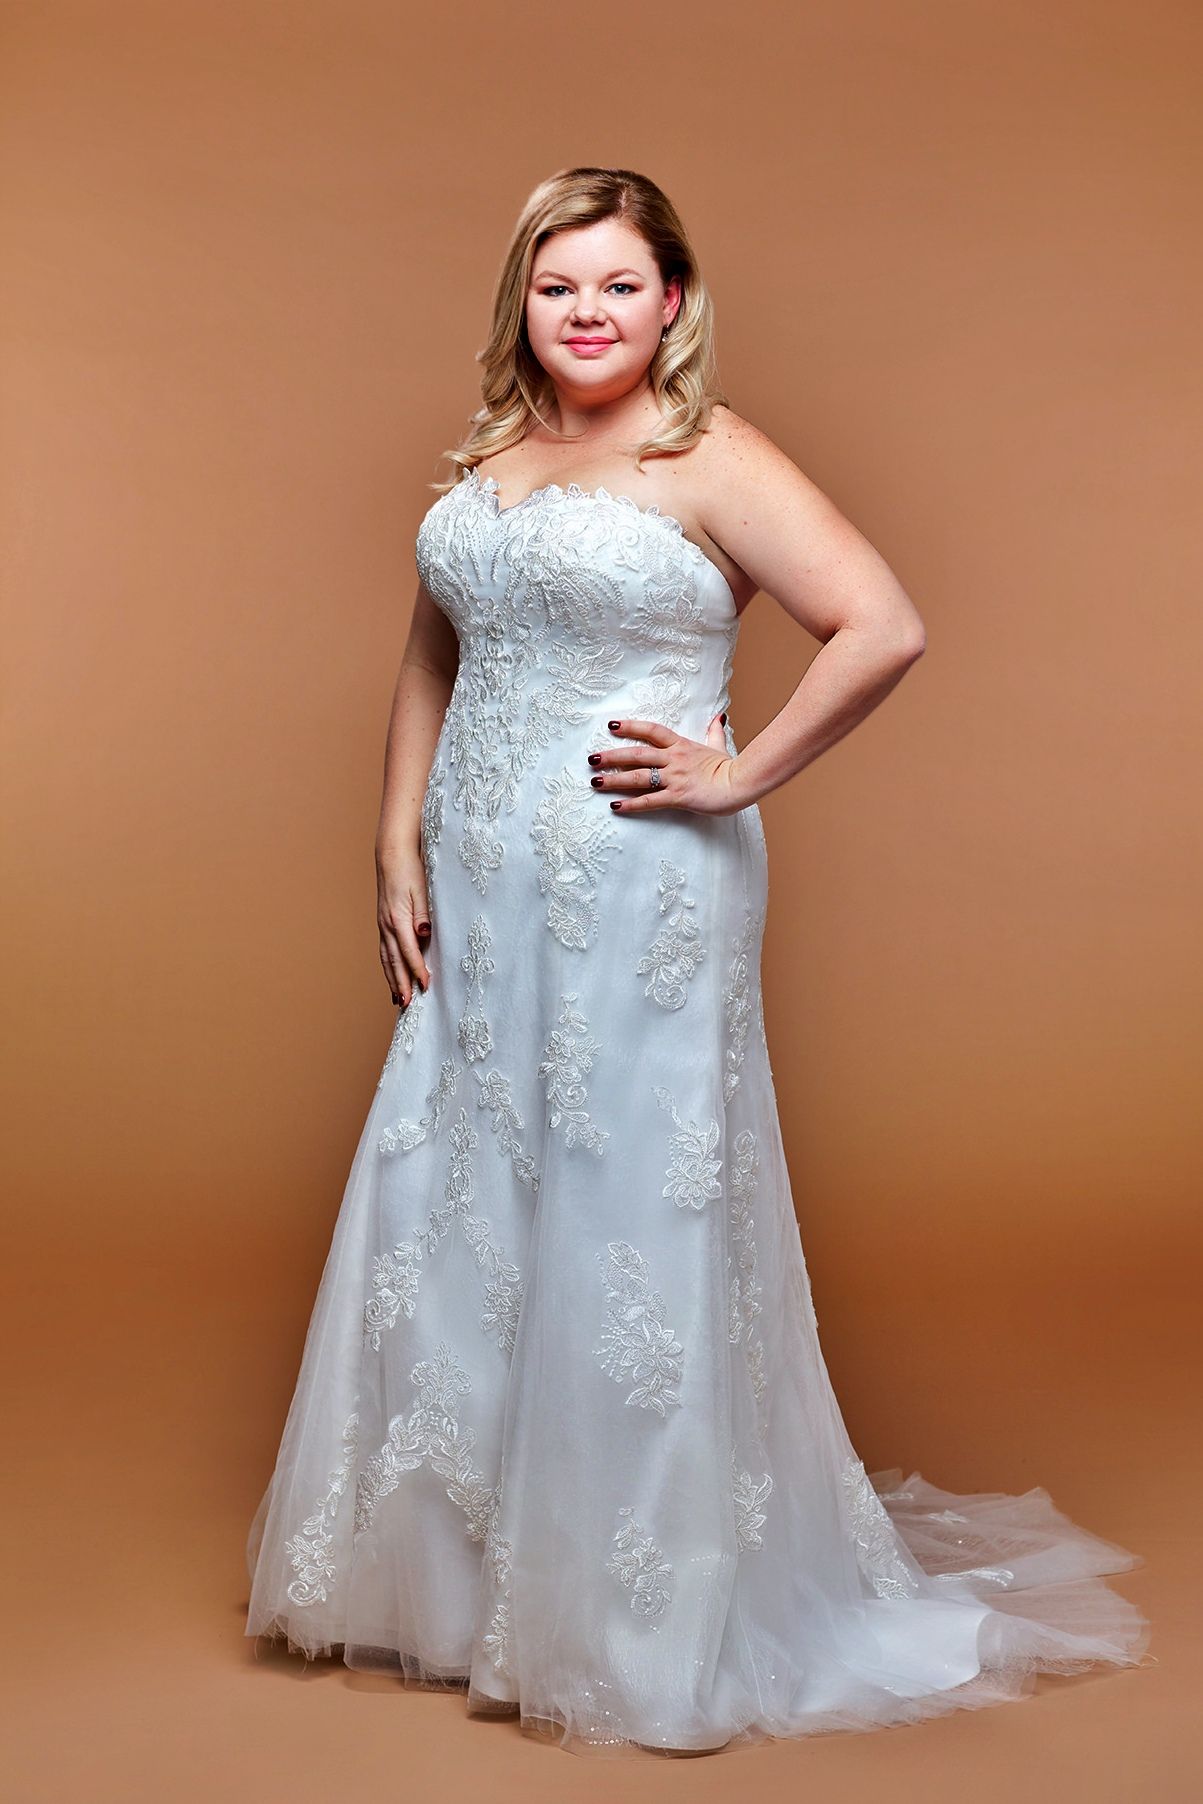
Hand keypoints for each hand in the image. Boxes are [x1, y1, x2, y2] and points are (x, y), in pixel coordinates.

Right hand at [375, 842, 432, 1006]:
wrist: (392, 856)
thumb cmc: (411, 871)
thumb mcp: (422, 890)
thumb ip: (423, 914)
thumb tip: (424, 934)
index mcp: (398, 918)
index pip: (409, 951)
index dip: (417, 970)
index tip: (427, 986)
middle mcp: (387, 925)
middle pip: (394, 961)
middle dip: (401, 983)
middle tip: (408, 1004)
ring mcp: (383, 925)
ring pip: (386, 959)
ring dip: (392, 980)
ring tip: (398, 998)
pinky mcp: (383, 924)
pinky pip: (384, 951)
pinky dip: (388, 967)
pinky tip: (392, 975)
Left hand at [587, 715, 747, 816]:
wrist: (742, 783)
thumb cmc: (730, 767)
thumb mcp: (719, 746)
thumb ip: (714, 732)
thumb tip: (719, 717)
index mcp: (681, 745)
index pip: (651, 731)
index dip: (631, 727)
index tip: (612, 725)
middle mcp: (674, 759)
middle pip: (637, 754)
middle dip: (612, 756)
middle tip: (591, 759)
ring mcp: (675, 777)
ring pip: (638, 776)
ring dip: (615, 779)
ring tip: (595, 781)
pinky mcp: (678, 796)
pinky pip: (650, 801)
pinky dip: (631, 804)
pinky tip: (615, 806)